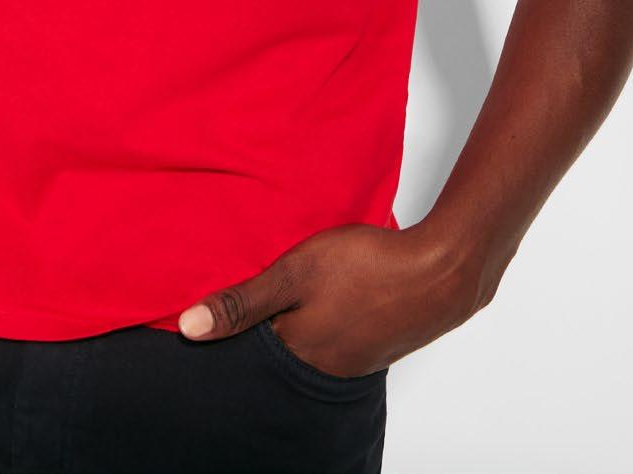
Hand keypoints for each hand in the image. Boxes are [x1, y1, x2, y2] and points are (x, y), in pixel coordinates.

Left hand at [176, 220, 477, 377]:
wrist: (443, 271)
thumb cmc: (366, 267)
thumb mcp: (295, 273)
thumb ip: (243, 301)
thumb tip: (189, 329)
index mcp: (299, 351)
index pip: (250, 348)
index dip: (232, 327)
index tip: (216, 308)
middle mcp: (326, 365)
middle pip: (281, 348)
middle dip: (266, 324)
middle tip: (256, 294)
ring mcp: (355, 358)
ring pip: (311, 341)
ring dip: (299, 319)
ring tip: (292, 293)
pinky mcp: (378, 343)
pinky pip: (339, 336)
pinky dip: (327, 317)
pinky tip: (332, 295)